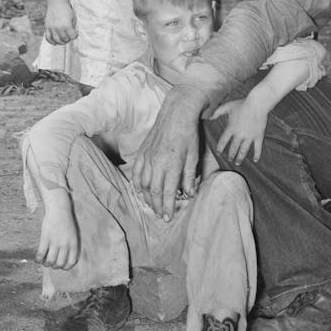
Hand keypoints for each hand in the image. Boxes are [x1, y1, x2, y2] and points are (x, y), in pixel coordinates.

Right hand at [36, 199, 78, 269]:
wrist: (59, 209)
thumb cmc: (66, 221)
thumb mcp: (73, 234)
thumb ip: (70, 246)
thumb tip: (65, 258)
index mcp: (73, 243)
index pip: (71, 262)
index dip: (66, 267)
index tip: (61, 266)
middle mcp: (65, 244)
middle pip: (59, 263)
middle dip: (55, 266)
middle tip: (51, 263)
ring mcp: (55, 242)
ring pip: (50, 261)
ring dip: (46, 264)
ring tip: (44, 261)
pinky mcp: (46, 238)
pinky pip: (41, 254)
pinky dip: (38, 259)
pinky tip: (37, 259)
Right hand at [44, 1, 77, 44]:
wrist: (57, 2)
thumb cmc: (66, 10)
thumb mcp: (73, 18)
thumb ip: (72, 27)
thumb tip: (72, 35)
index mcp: (67, 25)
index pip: (72, 36)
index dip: (75, 36)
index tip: (75, 33)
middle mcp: (59, 28)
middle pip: (65, 39)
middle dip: (68, 39)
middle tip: (69, 36)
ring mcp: (52, 28)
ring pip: (56, 40)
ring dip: (61, 42)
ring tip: (64, 40)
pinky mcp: (47, 27)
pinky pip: (48, 37)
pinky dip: (51, 42)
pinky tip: (55, 43)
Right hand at [131, 87, 203, 220]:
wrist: (176, 113)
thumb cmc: (188, 134)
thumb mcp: (194, 155)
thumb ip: (189, 176)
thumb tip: (189, 194)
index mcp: (172, 164)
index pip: (169, 192)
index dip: (168, 207)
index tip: (168, 217)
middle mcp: (157, 162)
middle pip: (155, 191)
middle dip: (157, 206)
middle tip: (160, 216)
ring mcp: (148, 157)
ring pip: (144, 184)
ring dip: (147, 198)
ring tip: (152, 206)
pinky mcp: (142, 152)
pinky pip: (137, 172)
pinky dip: (137, 184)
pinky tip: (140, 191)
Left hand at [212, 97, 266, 164]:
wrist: (257, 104)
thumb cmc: (242, 104)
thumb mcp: (228, 106)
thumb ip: (217, 112)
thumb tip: (209, 116)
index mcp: (231, 128)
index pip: (223, 141)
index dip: (220, 147)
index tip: (219, 152)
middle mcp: (239, 135)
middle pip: (233, 148)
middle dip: (230, 155)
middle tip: (229, 159)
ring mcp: (249, 137)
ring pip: (243, 151)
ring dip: (240, 158)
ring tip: (237, 162)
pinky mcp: (258, 136)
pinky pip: (257, 148)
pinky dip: (256, 155)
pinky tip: (255, 160)